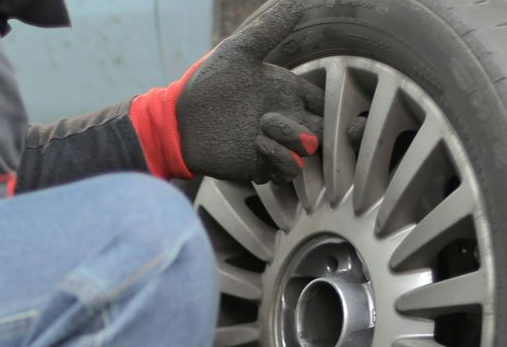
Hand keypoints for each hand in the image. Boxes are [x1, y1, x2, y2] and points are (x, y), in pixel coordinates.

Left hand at [129, 0, 325, 183]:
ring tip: (264, 124)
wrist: (179, 120)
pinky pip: (288, 169)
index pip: (322, 102)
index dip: (327, 102)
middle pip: (322, 129)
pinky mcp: (262, 165)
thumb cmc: (207, 84)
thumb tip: (297, 2)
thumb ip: (270, 30)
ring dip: (293, 138)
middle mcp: (285, 119)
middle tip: (281, 115)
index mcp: (286, 93)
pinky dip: (280, 157)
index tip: (311, 99)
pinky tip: (258, 142)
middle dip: (316, 126)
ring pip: (308, 150)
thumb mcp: (239, 52)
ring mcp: (275, 144)